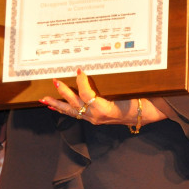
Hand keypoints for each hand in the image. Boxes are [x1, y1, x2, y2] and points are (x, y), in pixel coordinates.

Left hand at [40, 68, 166, 126]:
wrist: (143, 114)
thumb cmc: (138, 100)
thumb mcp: (128, 91)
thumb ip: (115, 84)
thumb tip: (98, 70)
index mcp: (104, 110)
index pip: (87, 95)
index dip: (81, 82)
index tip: (79, 69)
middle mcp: (96, 116)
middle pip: (74, 104)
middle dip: (62, 93)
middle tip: (54, 81)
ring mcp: (93, 119)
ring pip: (72, 111)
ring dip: (57, 104)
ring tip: (44, 99)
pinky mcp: (93, 119)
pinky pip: (76, 114)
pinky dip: (64, 110)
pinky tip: (54, 107)